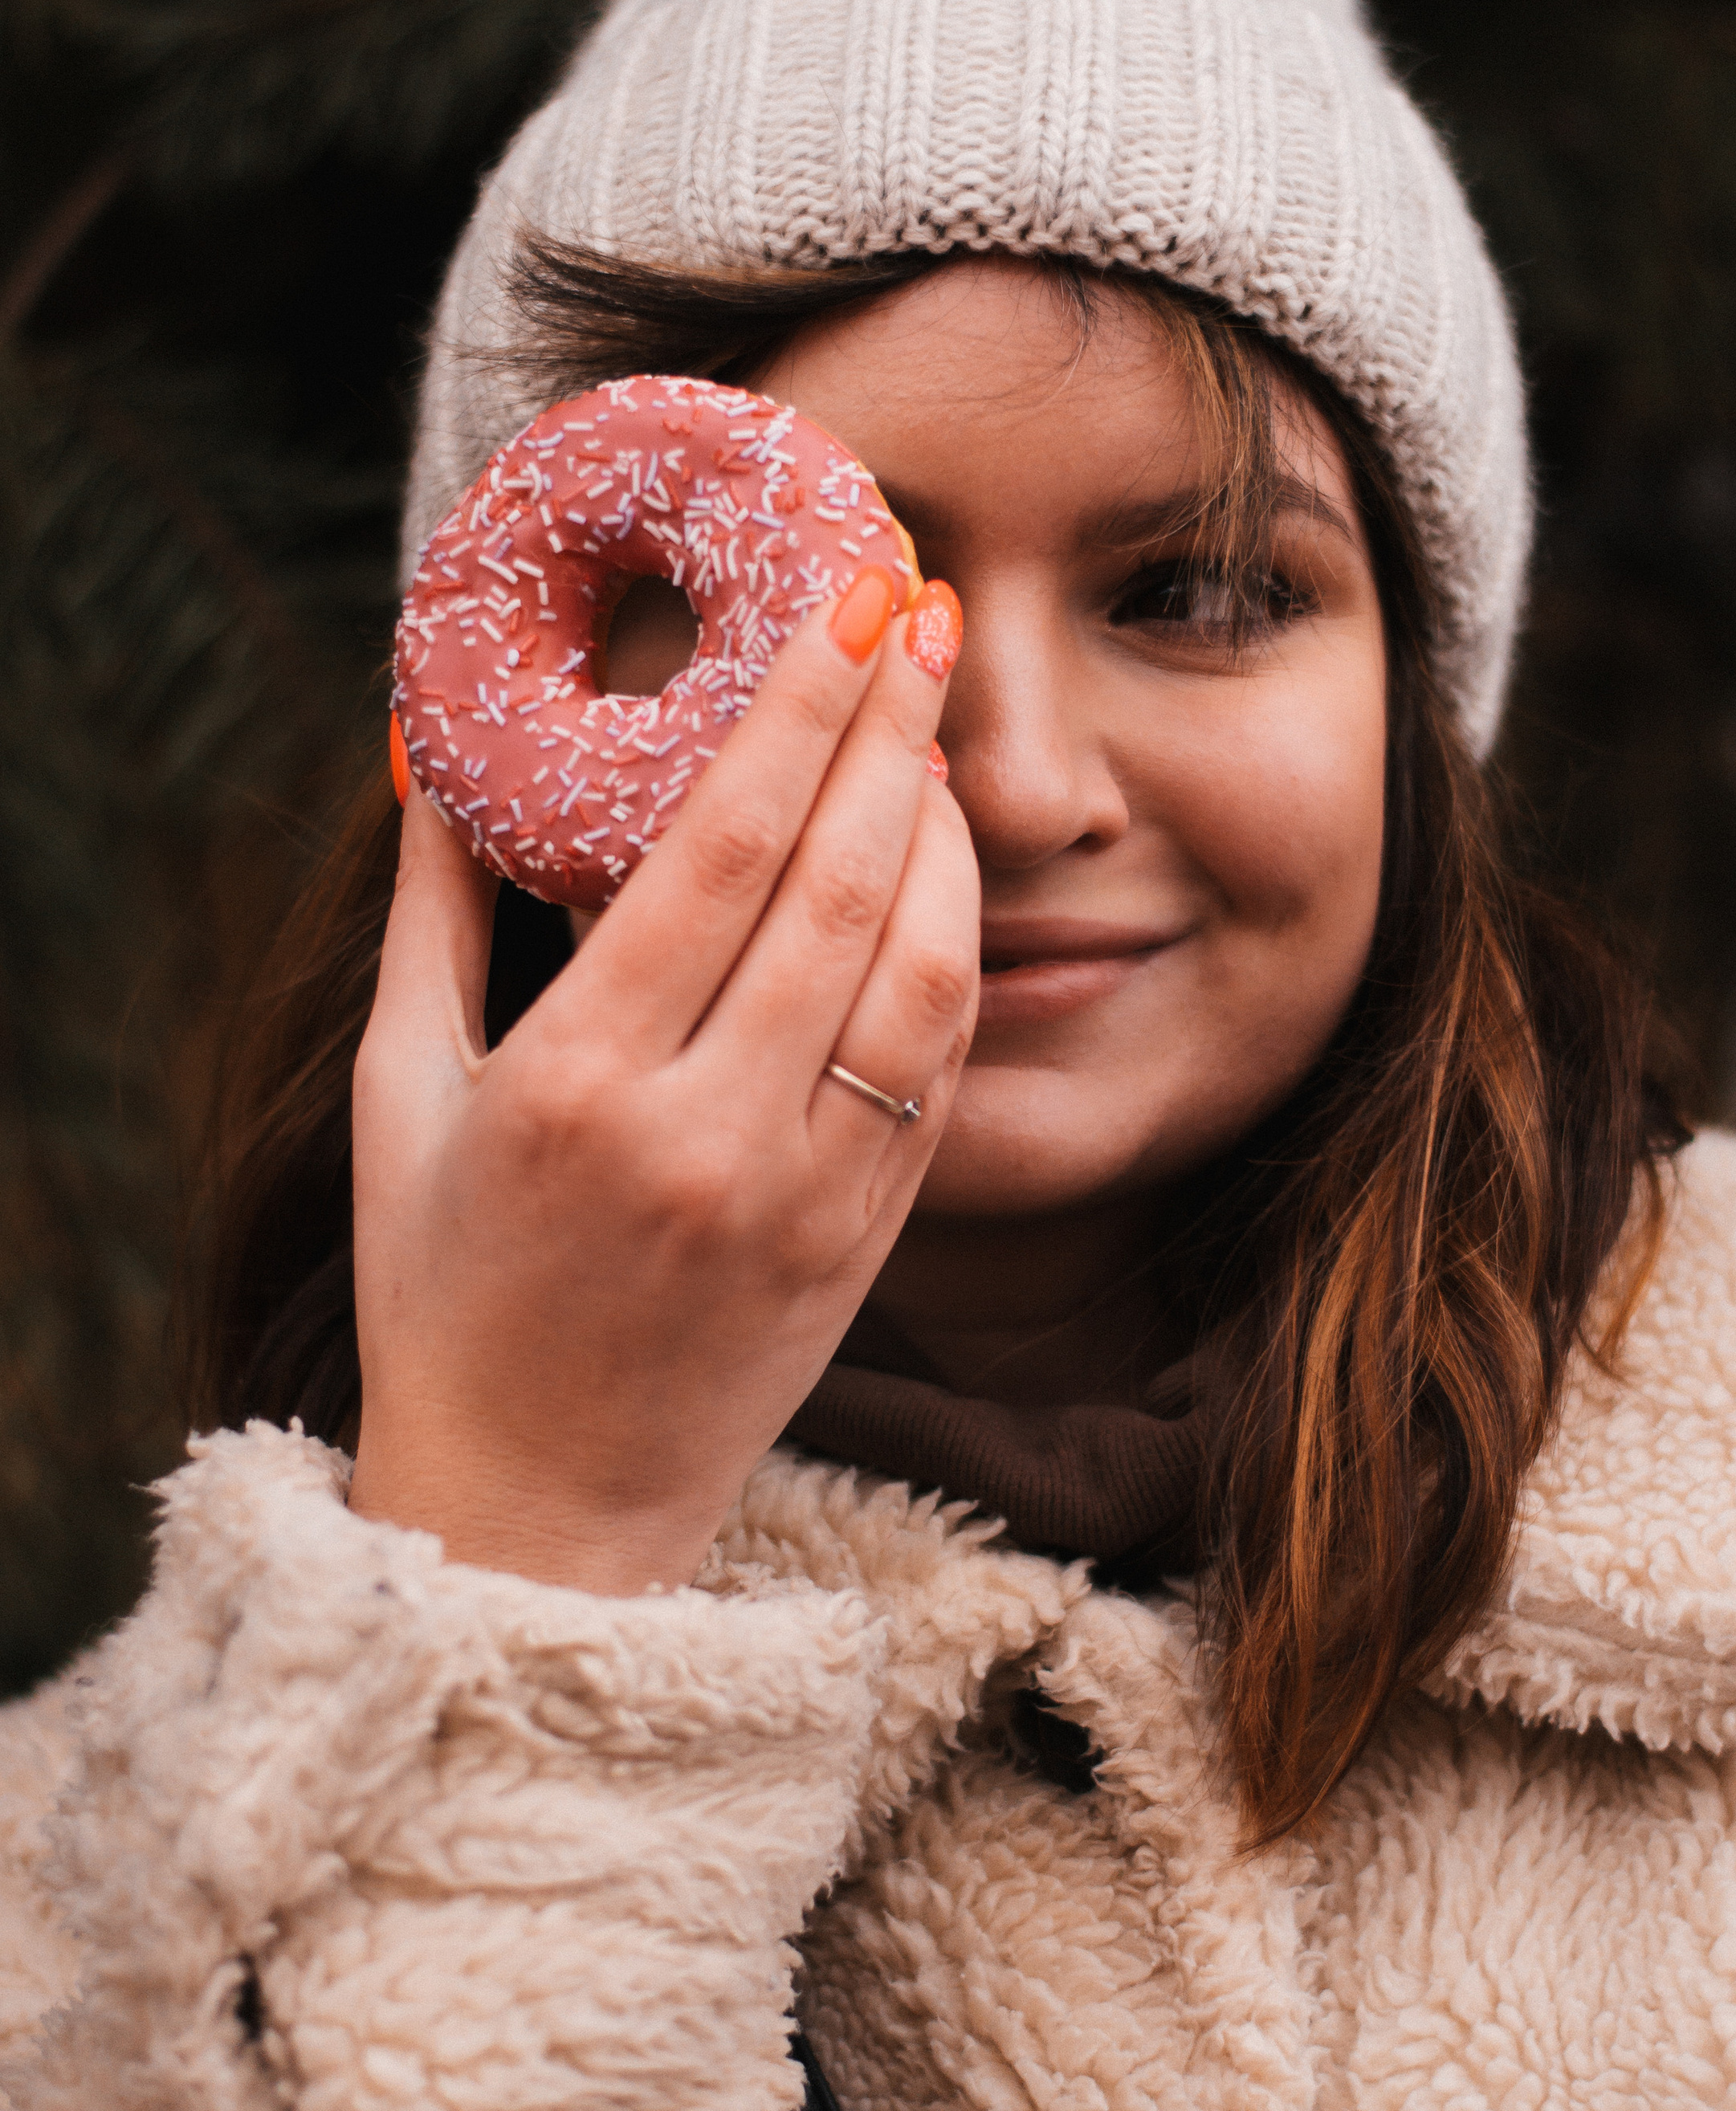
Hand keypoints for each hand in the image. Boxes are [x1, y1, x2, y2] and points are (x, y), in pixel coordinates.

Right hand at [348, 577, 975, 1593]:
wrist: (541, 1510)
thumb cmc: (447, 1293)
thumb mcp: (404, 1102)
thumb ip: (431, 923)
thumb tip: (439, 759)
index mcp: (577, 1086)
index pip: (721, 854)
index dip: (797, 711)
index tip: (844, 599)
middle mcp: (703, 1136)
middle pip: (838, 887)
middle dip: (893, 726)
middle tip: (928, 605)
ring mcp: (802, 1196)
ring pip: (919, 975)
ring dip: (944, 834)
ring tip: (936, 728)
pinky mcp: (866, 1241)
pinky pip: (939, 1067)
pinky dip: (955, 951)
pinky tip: (943, 871)